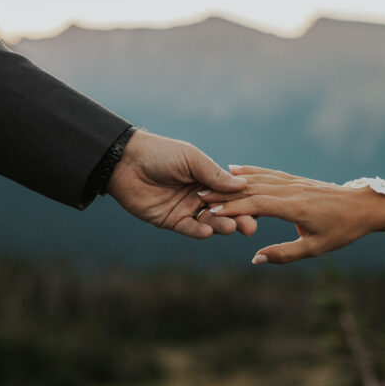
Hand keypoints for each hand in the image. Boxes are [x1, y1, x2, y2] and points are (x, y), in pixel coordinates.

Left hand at [107, 131, 257, 238]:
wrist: (125, 162)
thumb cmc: (160, 153)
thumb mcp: (192, 159)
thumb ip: (215, 175)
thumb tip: (243, 186)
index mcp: (207, 178)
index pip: (231, 192)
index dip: (244, 201)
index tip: (258, 208)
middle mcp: (199, 195)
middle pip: (224, 210)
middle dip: (238, 218)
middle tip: (249, 226)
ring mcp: (185, 208)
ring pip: (209, 222)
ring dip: (221, 225)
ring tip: (230, 227)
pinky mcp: (170, 221)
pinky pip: (189, 229)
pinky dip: (199, 232)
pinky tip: (208, 232)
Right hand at [200, 165, 384, 263]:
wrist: (365, 206)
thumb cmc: (342, 230)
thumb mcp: (315, 248)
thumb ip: (284, 254)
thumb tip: (255, 259)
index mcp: (296, 208)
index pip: (258, 205)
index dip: (233, 207)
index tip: (211, 210)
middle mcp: (292, 191)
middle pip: (253, 189)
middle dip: (225, 193)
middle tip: (199, 196)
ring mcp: (294, 182)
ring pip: (259, 179)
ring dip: (233, 182)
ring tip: (208, 183)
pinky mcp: (296, 180)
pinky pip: (268, 174)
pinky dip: (249, 172)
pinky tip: (235, 170)